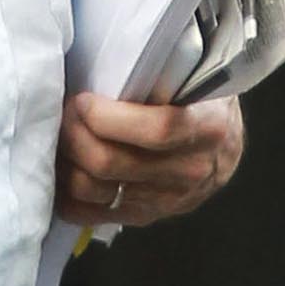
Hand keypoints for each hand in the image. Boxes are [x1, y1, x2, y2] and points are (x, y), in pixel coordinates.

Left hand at [54, 91, 243, 226]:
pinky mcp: (146, 217)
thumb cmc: (200, 98)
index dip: (107, 117)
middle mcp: (189, 170)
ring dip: (65, 162)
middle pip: (111, 163)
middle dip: (73, 134)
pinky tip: (61, 171)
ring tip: (59, 137)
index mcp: (207, 128)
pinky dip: (66, 194)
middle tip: (64, 113)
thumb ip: (158, 75)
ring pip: (94, 190)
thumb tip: (102, 69)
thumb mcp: (194, 76)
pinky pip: (91, 213)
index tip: (83, 100)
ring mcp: (167, 200)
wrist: (225, 143)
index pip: (154, 130)